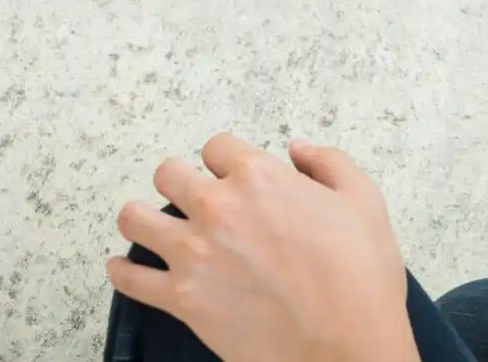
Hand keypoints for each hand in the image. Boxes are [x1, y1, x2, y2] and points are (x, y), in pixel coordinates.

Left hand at [107, 134, 418, 361]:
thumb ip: (328, 162)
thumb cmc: (360, 277)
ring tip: (149, 223)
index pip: (217, 146)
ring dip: (141, 216)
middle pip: (168, 173)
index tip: (231, 174)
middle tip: (192, 197)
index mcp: (258, 176)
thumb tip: (298, 149)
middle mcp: (217, 206)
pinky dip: (123, 272)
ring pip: (135, 217)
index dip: (224, 159)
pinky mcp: (182, 299)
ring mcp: (194, 253)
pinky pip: (131, 280)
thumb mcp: (363, 200)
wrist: (348, 346)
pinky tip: (123, 267)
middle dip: (181, 180)